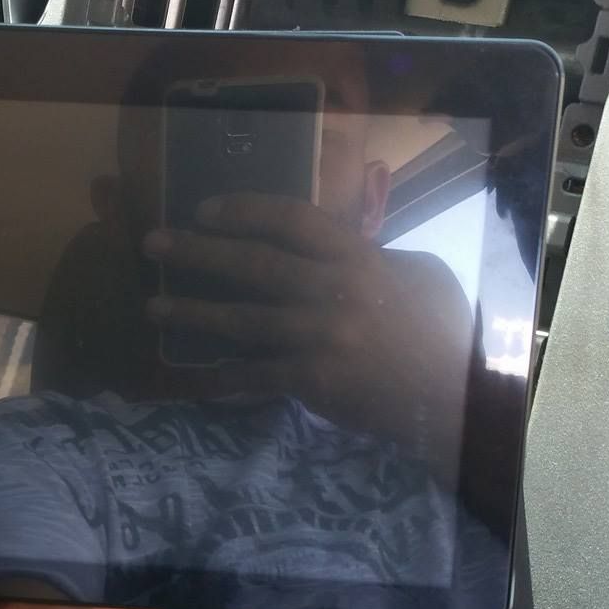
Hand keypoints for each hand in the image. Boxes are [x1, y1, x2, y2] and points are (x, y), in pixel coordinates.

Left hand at [145, 192, 474, 460]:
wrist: (455, 400)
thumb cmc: (442, 332)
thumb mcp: (420, 275)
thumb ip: (374, 257)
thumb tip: (335, 250)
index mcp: (359, 258)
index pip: (292, 220)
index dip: (244, 209)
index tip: (204, 208)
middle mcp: (334, 291)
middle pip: (253, 265)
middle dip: (198, 252)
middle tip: (154, 244)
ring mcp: (320, 337)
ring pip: (242, 320)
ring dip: (193, 313)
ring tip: (154, 307)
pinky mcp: (312, 380)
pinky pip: (254, 375)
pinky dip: (221, 376)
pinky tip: (192, 376)